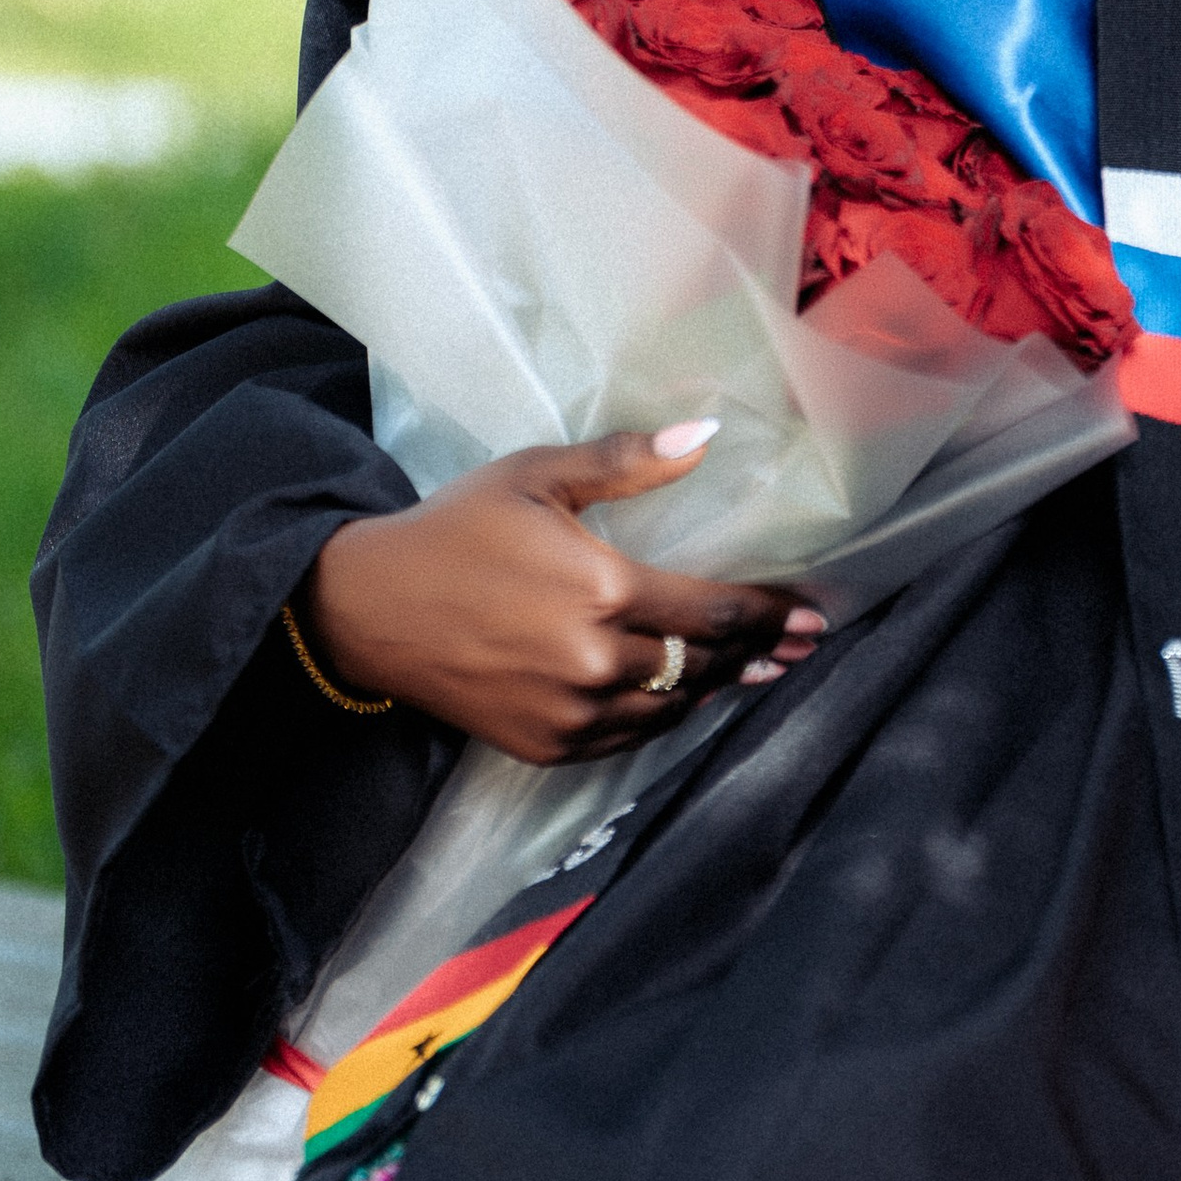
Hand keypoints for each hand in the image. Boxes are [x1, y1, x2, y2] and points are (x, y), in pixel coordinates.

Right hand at [302, 422, 823, 762]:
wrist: (368, 606)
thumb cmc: (457, 527)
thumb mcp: (538, 474)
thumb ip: (627, 462)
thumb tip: (705, 435)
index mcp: (603, 589)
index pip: (716, 611)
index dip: (771, 613)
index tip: (812, 613)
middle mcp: (596, 660)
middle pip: (705, 663)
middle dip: (758, 652)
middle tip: (798, 644)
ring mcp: (571, 712)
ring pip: (672, 707)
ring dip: (716, 687)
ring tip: (753, 670)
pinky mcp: (546, 745)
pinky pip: (629, 738)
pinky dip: (662, 716)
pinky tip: (680, 697)